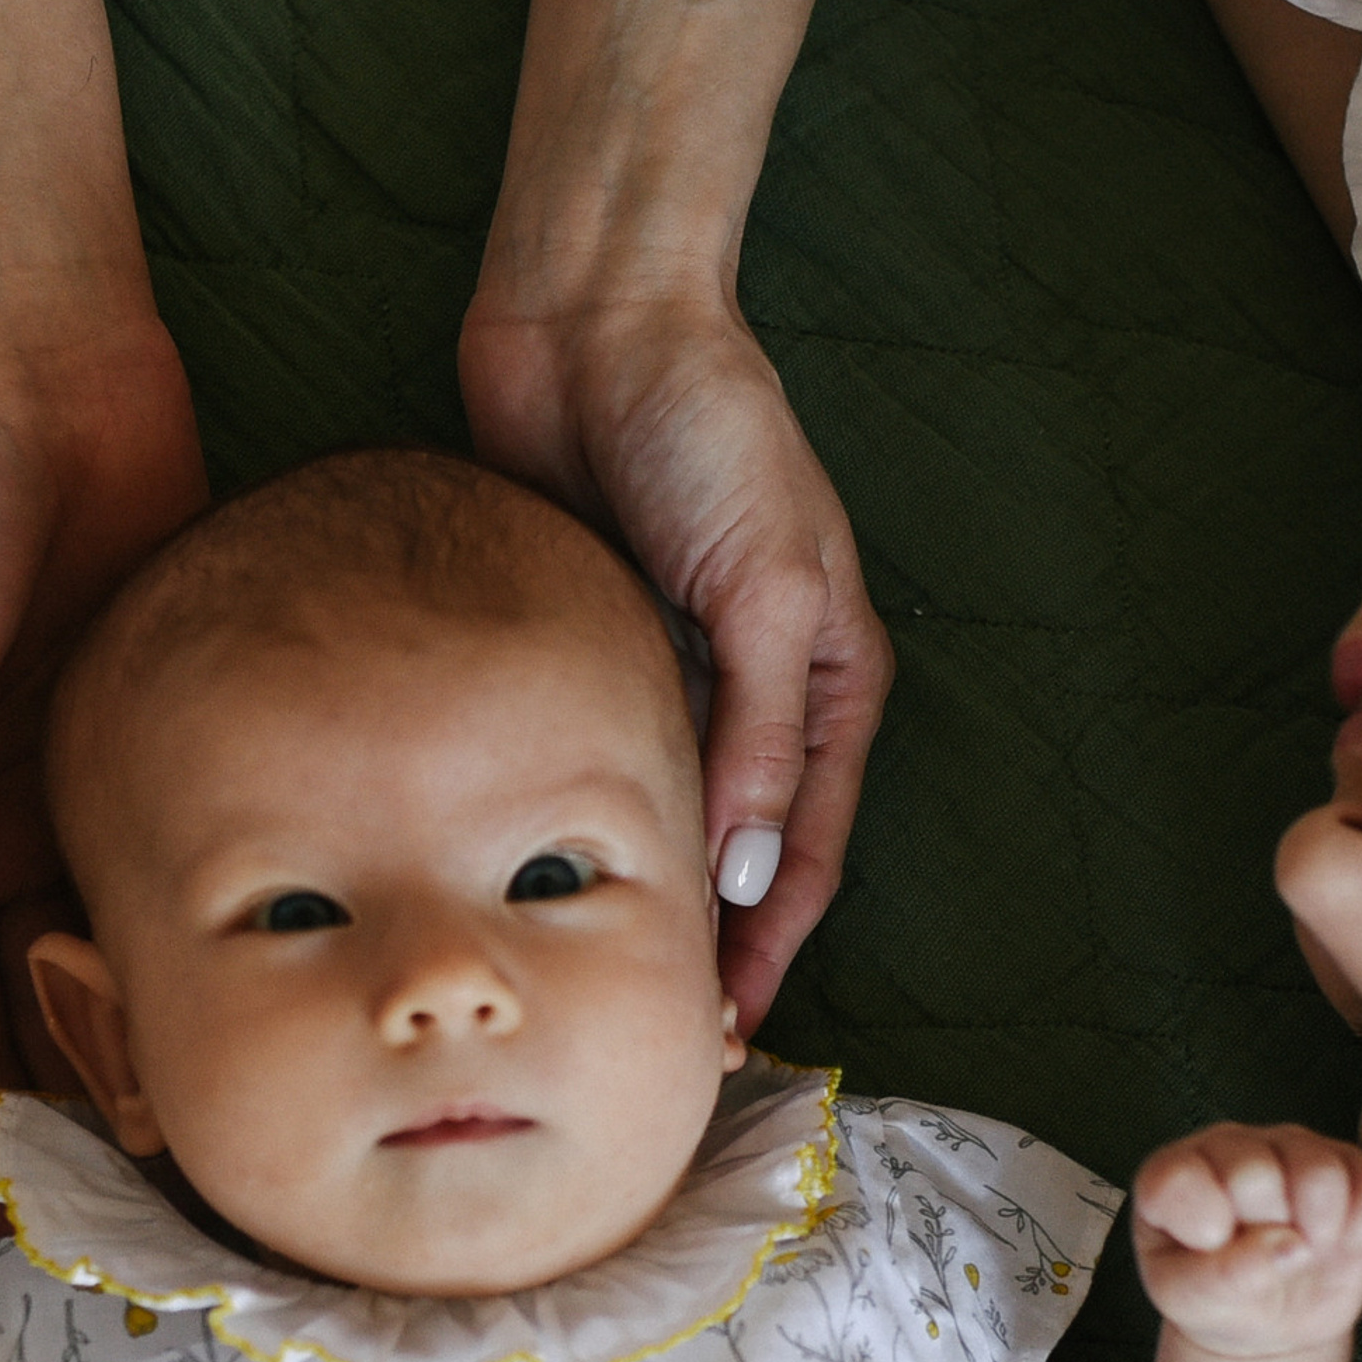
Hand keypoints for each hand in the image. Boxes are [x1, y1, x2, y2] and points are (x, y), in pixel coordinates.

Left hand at [460, 287, 891, 1029]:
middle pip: (735, 851)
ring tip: (591, 987)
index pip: (807, 846)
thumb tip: (748, 871)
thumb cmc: (707, 431)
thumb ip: (762, 730)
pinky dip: (573, 825)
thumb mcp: (766, 585)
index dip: (771, 943)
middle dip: (705, 946)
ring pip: (660, 820)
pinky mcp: (588, 650)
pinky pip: (587, 760)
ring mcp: (668, 674)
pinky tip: (532, 888)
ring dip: (635, 899)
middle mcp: (754, 691)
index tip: (725, 1028)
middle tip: (652, 1039)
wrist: (596, 322)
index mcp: (829, 677)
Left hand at [1132, 1124, 1361, 1359]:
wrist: (1269, 1316)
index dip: (1203, 1223)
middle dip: (1263, 1234)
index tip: (1210, 1249)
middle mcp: (1235, 1146)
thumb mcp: (1191, 1300)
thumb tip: (1289, 1245)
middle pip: (1257, 1175)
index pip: (1181, 1177)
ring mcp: (1299, 1150)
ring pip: (1323, 1173)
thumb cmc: (1216, 1298)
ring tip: (1304, 1255)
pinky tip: (1345, 1246)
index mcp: (1175, 1172)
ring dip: (1319, 1232)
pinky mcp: (1358, 1169)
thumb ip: (1220, 1276)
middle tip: (1261, 1257)